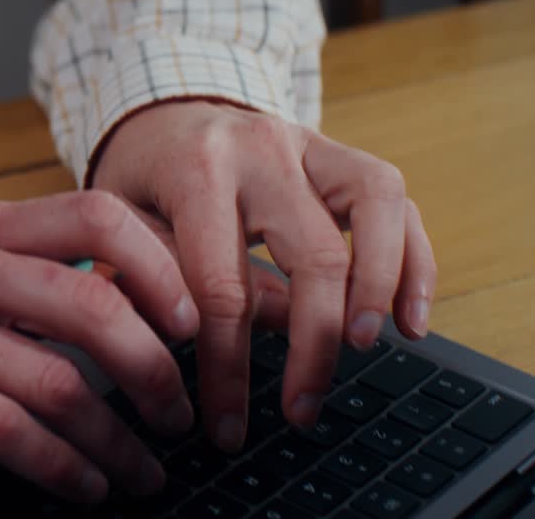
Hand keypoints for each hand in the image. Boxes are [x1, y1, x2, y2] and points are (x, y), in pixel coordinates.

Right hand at [0, 193, 202, 501]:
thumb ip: (0, 272)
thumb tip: (93, 312)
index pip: (95, 216)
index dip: (160, 266)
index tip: (190, 317)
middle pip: (94, 305)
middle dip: (156, 368)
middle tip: (180, 411)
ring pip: (59, 380)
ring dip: (118, 438)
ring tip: (143, 470)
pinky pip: (6, 431)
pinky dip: (60, 466)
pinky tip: (82, 486)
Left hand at [92, 99, 436, 452]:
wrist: (158, 112)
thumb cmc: (138, 180)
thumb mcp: (120, 225)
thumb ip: (159, 280)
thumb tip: (209, 352)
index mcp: (195, 171)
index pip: (222, 284)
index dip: (227, 364)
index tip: (227, 422)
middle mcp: (261, 148)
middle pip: (312, 252)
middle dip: (313, 343)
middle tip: (302, 407)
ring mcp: (308, 143)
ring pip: (378, 204)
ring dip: (380, 284)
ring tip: (366, 347)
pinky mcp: (339, 154)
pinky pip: (397, 201)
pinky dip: (414, 260)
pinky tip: (410, 319)